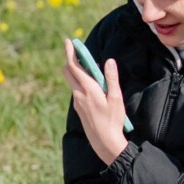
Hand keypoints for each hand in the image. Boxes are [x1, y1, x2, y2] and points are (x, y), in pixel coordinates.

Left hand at [64, 40, 129, 166]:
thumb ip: (112, 78)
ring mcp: (77, 102)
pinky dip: (79, 82)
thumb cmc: (113, 120)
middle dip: (70, 59)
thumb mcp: (116, 98)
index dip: (70, 53)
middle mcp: (79, 94)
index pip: (75, 66)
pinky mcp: (79, 109)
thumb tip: (109, 61)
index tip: (68, 42)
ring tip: (87, 65)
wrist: (104, 142)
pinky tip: (90, 84)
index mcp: (88, 89)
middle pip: (68, 72)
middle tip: (75, 50)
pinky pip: (76, 90)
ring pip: (71, 81)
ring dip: (75, 71)